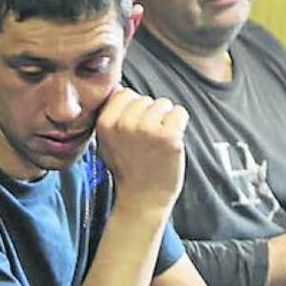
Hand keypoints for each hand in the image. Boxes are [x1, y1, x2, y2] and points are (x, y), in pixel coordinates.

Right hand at [94, 88, 186, 209]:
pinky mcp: (168, 136)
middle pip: (145, 98)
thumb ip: (110, 115)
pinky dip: (180, 124)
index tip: (134, 129)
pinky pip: (179, 112)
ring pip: (163, 104)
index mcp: (105, 123)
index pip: (125, 93)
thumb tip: (118, 87)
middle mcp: (124, 124)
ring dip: (165, 119)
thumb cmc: (128, 169)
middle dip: (149, 114)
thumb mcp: (107, 142)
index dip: (133, 109)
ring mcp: (146, 129)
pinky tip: (172, 141)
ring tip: (158, 143)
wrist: (143, 198)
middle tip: (147, 141)